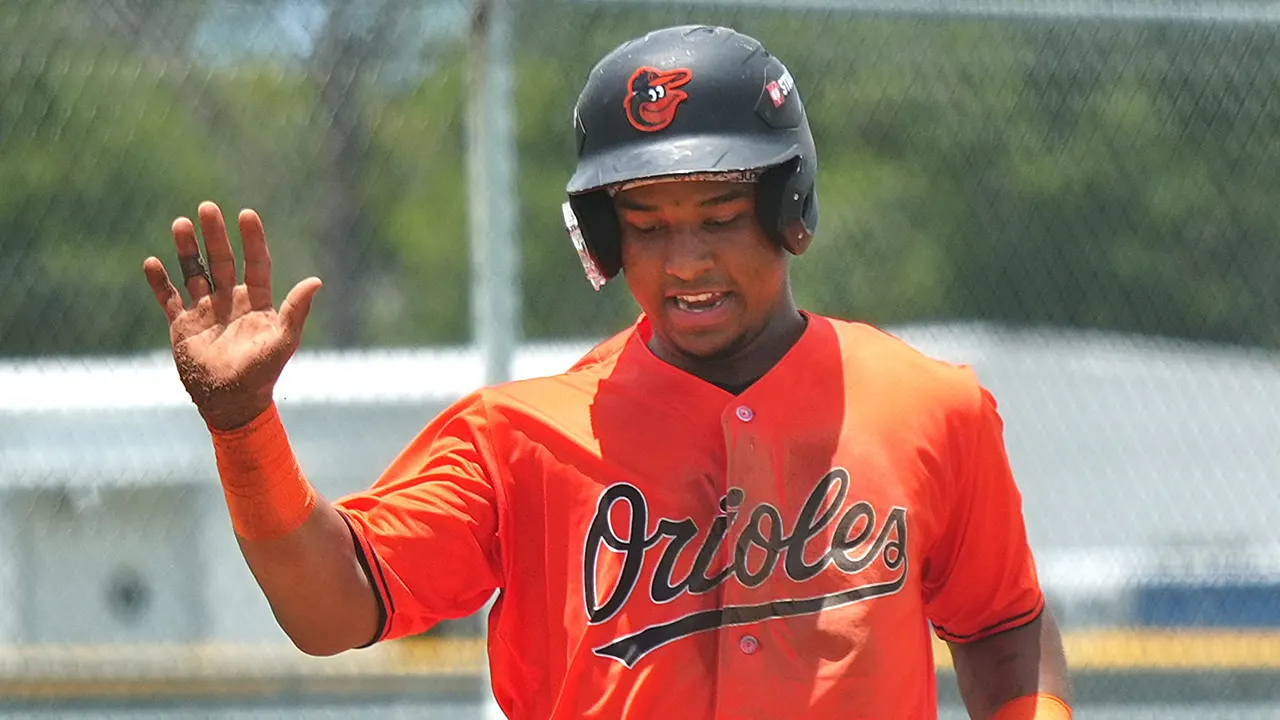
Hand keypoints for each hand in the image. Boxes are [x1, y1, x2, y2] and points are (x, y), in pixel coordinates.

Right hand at [143, 201, 321, 430]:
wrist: (230, 403)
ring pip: (195, 272)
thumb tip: (316, 281)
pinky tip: (152, 262)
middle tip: (207, 207)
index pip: (257, 263)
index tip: (246, 214)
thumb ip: (296, 310)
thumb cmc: (261, 373)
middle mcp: (231, 301)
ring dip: (187, 249)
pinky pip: (168, 298)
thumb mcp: (283, 340)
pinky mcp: (182, 325)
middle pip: (222, 260)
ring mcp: (205, 311)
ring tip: (180, 223)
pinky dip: (159, 282)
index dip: (252, 239)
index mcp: (257, 303)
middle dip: (215, 235)